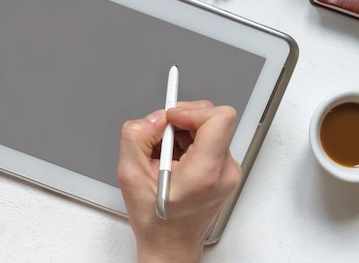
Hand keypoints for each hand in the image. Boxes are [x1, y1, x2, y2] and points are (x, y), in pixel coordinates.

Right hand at [117, 101, 241, 262]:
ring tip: (165, 155)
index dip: (191, 111)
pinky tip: (174, 160)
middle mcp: (224, 171)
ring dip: (183, 132)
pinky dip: (189, 142)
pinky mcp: (225, 170)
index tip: (171, 120)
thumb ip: (137, 137)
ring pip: (209, 127)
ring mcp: (228, 171)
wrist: (171, 246)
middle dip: (182, 121)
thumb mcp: (130, 175)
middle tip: (161, 139)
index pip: (219, 119)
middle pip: (212, 119)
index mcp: (205, 173)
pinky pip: (209, 140)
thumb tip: (155, 118)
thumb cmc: (156, 222)